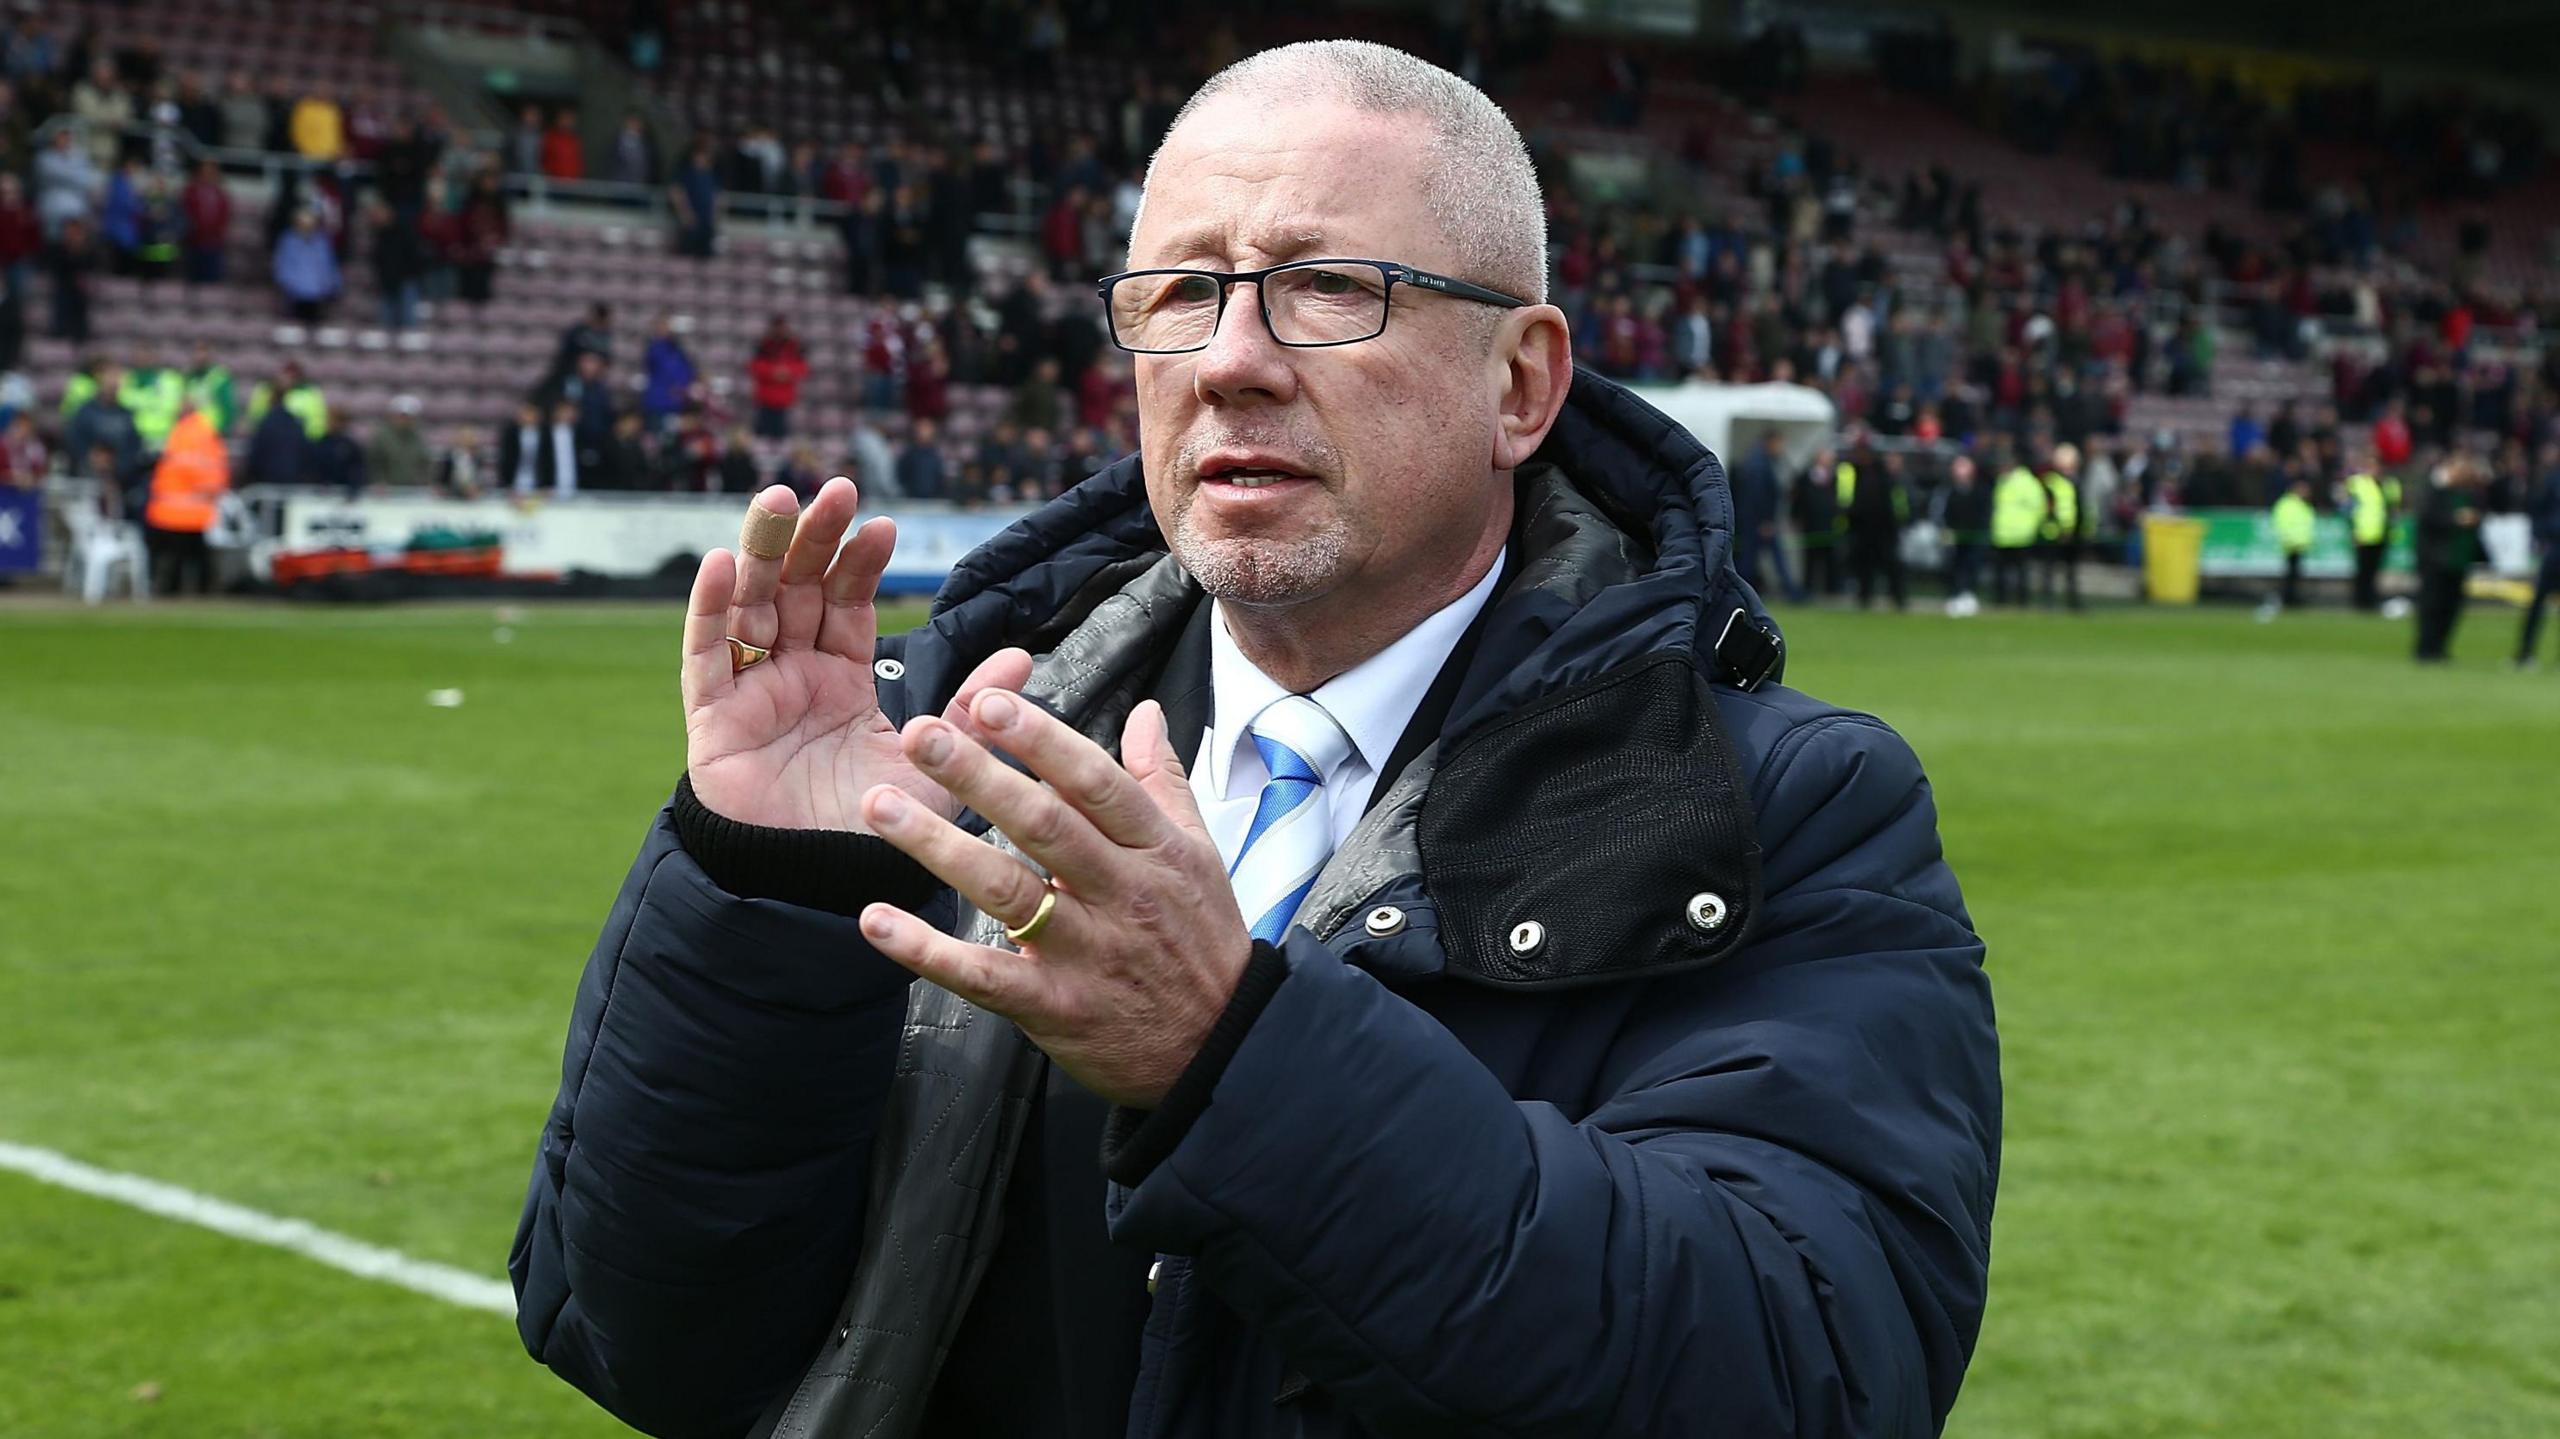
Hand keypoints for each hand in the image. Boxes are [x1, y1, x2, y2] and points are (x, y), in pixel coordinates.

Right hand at [681, 478, 1031, 830]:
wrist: (815, 888)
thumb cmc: (869, 831)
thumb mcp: (932, 765)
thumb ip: (968, 712)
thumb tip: (1021, 656)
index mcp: (841, 676)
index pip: (848, 602)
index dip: (861, 562)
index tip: (885, 525)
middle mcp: (792, 672)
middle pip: (797, 586)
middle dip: (813, 537)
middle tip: (833, 490)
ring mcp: (750, 689)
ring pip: (750, 603)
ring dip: (761, 550)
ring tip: (777, 501)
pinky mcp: (713, 717)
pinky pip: (704, 654)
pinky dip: (709, 607)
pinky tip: (720, 564)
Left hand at [855, 679, 1250, 1107]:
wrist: (1222, 1048)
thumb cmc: (1202, 943)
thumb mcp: (1199, 855)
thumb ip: (1162, 780)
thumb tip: (1147, 712)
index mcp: (1154, 850)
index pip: (1094, 782)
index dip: (1041, 740)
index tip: (989, 704)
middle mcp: (1120, 894)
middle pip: (1044, 825)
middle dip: (978, 775)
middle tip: (919, 734)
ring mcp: (1085, 952)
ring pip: (1006, 891)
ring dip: (938, 846)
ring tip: (880, 806)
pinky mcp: (1053, 1007)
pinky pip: (983, 977)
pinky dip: (927, 951)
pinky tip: (878, 920)